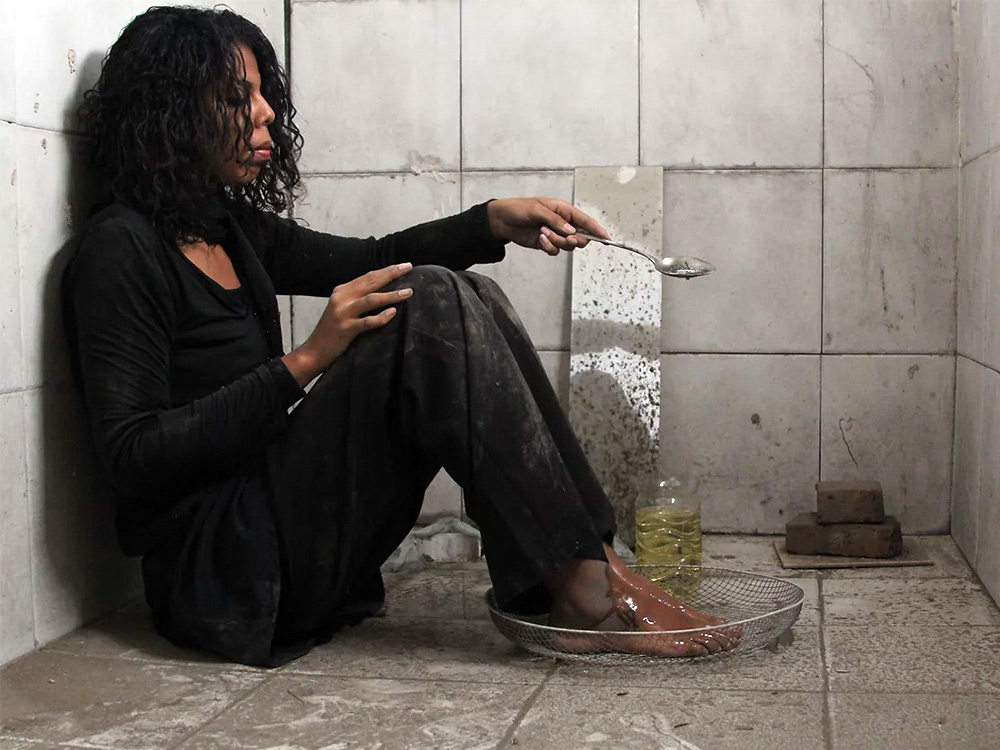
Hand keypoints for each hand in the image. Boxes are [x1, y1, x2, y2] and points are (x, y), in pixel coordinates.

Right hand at [282, 263, 413, 386]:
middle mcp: (342, 298)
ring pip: (371, 299)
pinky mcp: (346, 328)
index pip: (368, 276)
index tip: (403, 266)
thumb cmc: (332, 331)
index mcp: (342, 291)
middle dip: (391, 274)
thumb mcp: (342, 309)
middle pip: (371, 282)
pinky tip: (393, 312)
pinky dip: (381, 317)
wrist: (314, 352)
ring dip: (391, 295)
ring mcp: (343, 313)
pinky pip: (368, 322)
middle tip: (408, 268)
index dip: (386, 270)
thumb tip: (383, 292)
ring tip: (408, 292)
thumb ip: (357, 299)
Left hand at [486, 197, 610, 255]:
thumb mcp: (538, 210)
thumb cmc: (519, 209)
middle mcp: (563, 223)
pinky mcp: (547, 244)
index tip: (606, 238)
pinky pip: (555, 251)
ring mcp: (555, 234)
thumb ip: (556, 221)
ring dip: (557, 242)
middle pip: (580, 237)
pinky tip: (539, 239)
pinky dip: (549, 247)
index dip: (597, 230)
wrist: (503, 220)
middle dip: (574, 240)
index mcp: (564, 210)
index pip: (585, 220)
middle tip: (565, 238)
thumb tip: (571, 231)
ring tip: (542, 232)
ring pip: (568, 246)